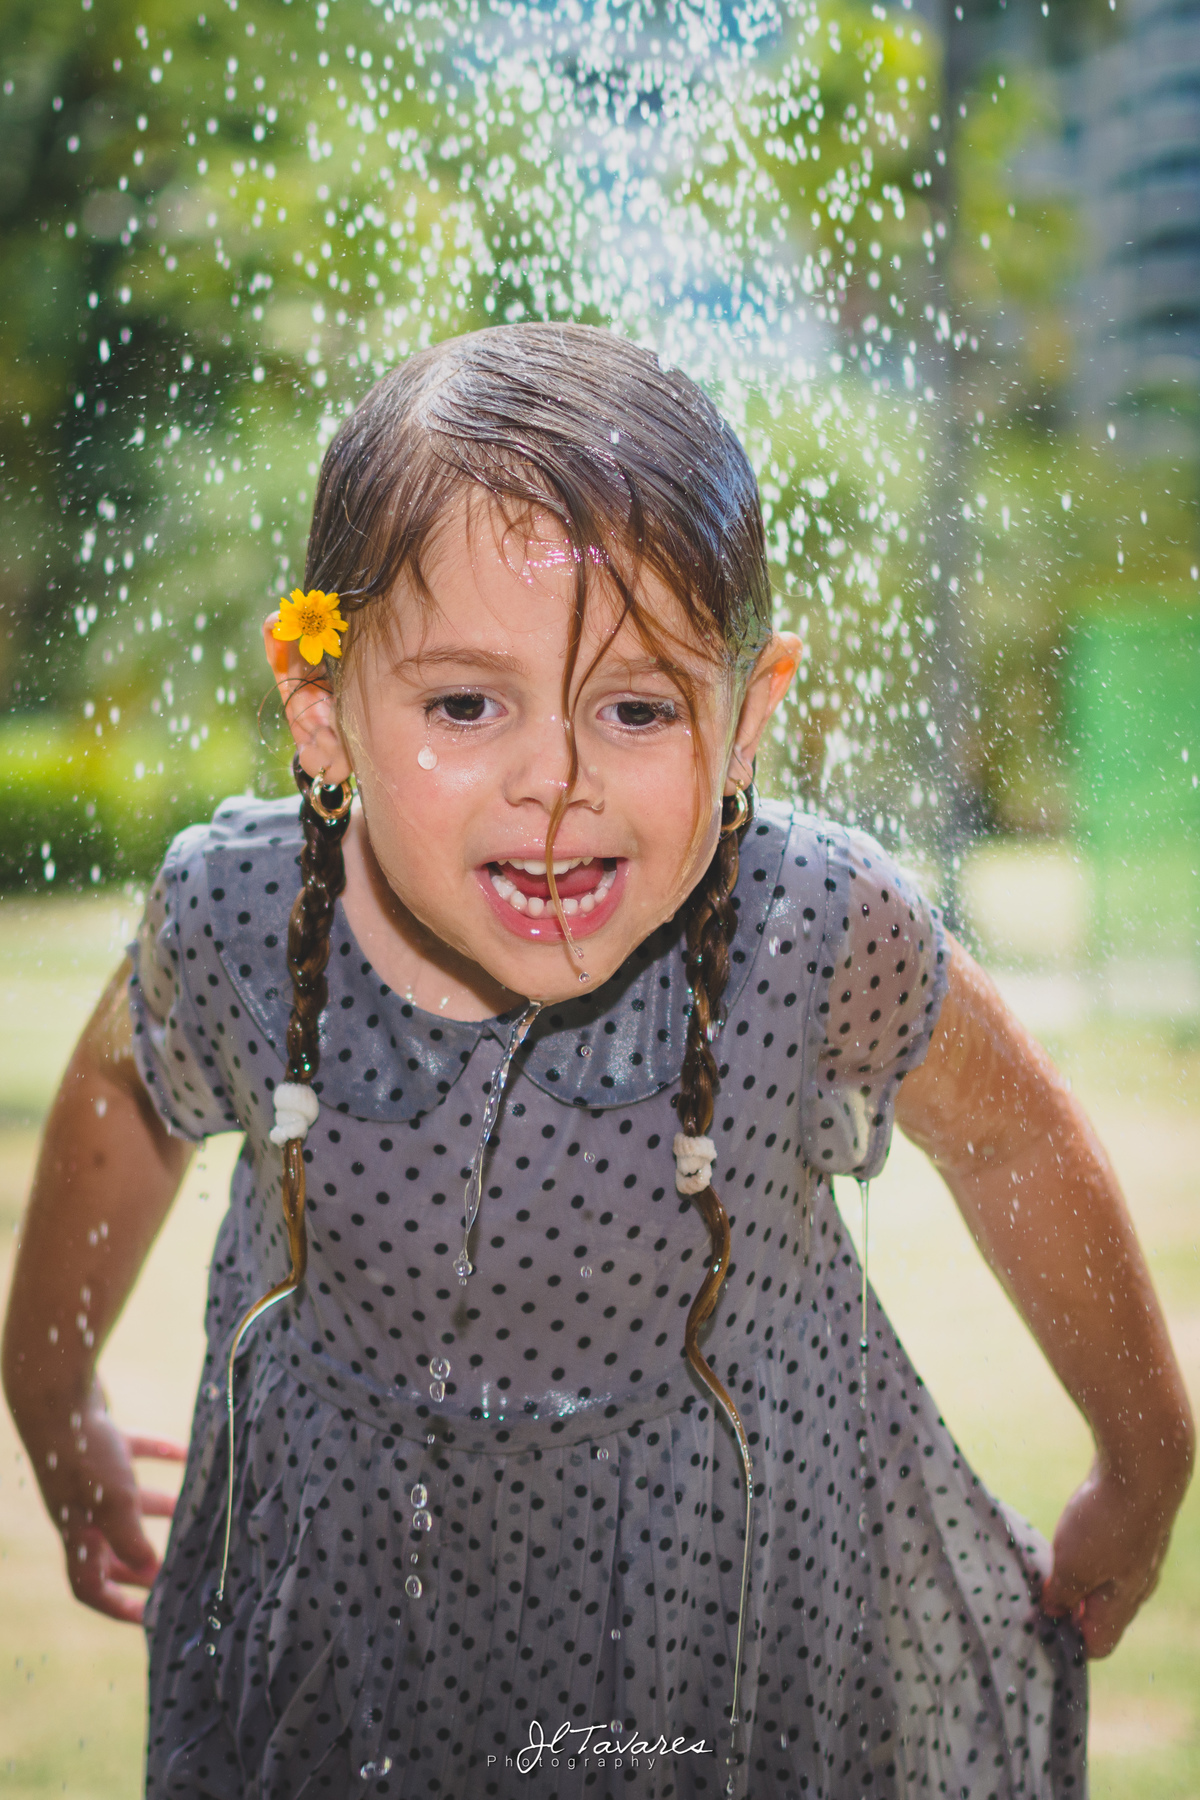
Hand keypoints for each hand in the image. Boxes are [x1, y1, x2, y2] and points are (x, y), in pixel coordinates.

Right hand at [25, 1381, 186, 1622]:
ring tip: (188, 1510)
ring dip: (155, 1507)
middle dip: (138, 1563)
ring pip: (123, 1501)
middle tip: (170, 1573)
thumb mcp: (115, 1504)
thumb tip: (151, 1572)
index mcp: (76, 1533)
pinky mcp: (100, 1441)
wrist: (57, 1394)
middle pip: (107, 1548)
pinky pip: (133, 1454)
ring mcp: (88, 1474)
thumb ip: (132, 1541)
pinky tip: (186, 1453)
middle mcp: (80, 1508)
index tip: (149, 1618)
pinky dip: (159, 1456)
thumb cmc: (84, 1455)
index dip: (117, 1606)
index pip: (89, 1585)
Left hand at [1041, 1455, 1180, 1656]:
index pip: (1098, 1644)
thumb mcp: (1073, 1567)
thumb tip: (1054, 1612)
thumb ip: (1063, 1595)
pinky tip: (1070, 1529)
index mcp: (1123, 1604)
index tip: (1038, 1618)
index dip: (1068, 1639)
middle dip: (1069, 1605)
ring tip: (1051, 1556)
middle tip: (1039, 1587)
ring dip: (1076, 1573)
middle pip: (1100, 1612)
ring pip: (1103, 1578)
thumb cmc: (1107, 1523)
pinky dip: (1086, 1547)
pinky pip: (1107, 1550)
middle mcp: (1136, 1585)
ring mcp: (1138, 1554)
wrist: (1142, 1467)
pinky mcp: (1132, 1527)